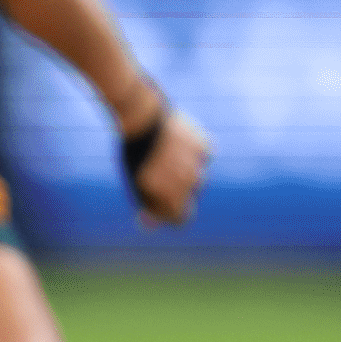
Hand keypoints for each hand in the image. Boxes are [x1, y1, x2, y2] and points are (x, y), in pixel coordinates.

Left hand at [129, 110, 210, 226]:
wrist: (142, 117)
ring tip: (168, 156)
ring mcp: (197, 164)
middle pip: (189, 196)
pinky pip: (204, 157)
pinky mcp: (205, 146)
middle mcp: (186, 182)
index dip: (169, 213)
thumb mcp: (136, 182)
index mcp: (167, 195)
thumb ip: (146, 204)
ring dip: (186, 171)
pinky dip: (194, 154)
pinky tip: (179, 145)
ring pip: (198, 177)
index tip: (158, 202)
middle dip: (176, 189)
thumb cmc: (135, 153)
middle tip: (159, 172)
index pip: (182, 219)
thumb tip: (150, 224)